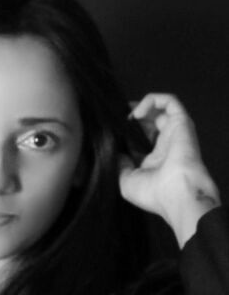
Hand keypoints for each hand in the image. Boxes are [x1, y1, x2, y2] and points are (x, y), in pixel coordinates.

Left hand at [119, 93, 219, 245]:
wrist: (177, 192)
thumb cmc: (154, 194)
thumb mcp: (127, 183)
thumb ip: (120, 165)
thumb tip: (114, 152)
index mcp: (154, 160)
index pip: (139, 140)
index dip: (126, 133)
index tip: (112, 132)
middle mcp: (165, 145)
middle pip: (148, 123)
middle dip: (131, 119)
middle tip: (117, 121)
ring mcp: (174, 132)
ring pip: (159, 109)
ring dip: (141, 107)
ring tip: (127, 116)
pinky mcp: (181, 122)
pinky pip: (170, 101)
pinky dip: (152, 100)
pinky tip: (137, 113)